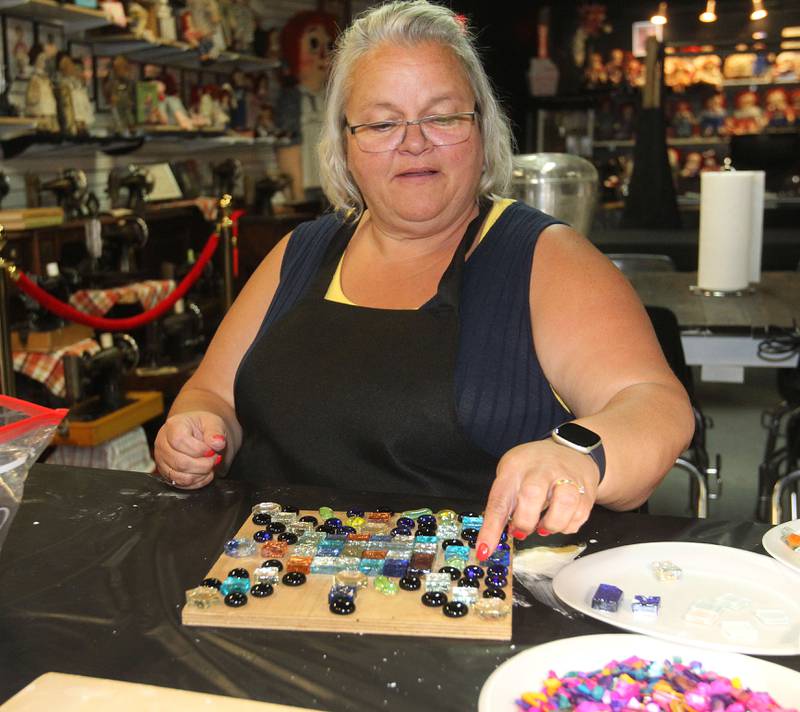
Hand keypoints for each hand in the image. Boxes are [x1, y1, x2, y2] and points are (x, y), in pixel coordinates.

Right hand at [153, 411, 227, 489]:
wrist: (198, 433)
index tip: (211, 450)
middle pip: (180, 462)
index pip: (179, 441)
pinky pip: (181, 484)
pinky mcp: (166, 473)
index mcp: (173, 426)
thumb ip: (216, 432)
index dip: (198, 450)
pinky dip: (198, 481)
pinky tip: (205, 472)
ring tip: (210, 464)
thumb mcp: (213, 423)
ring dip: (201, 474)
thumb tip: (218, 443)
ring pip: (180, 477)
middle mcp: (162, 443)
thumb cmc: (203, 427)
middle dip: (204, 464)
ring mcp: (162, 460)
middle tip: (214, 458)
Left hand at [476, 439, 600, 558]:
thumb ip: (503, 504)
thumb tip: (492, 540)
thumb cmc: (533, 467)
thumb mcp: (511, 475)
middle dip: (525, 521)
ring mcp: (567, 476)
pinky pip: (580, 514)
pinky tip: (560, 521)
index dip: (491, 528)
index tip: (484, 550)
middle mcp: (542, 469)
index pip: (500, 498)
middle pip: (532, 494)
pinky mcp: (586, 489)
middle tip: (521, 531)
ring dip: (551, 525)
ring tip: (543, 527)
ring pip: (564, 502)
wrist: (570, 450)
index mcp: (515, 466)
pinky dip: (568, 526)